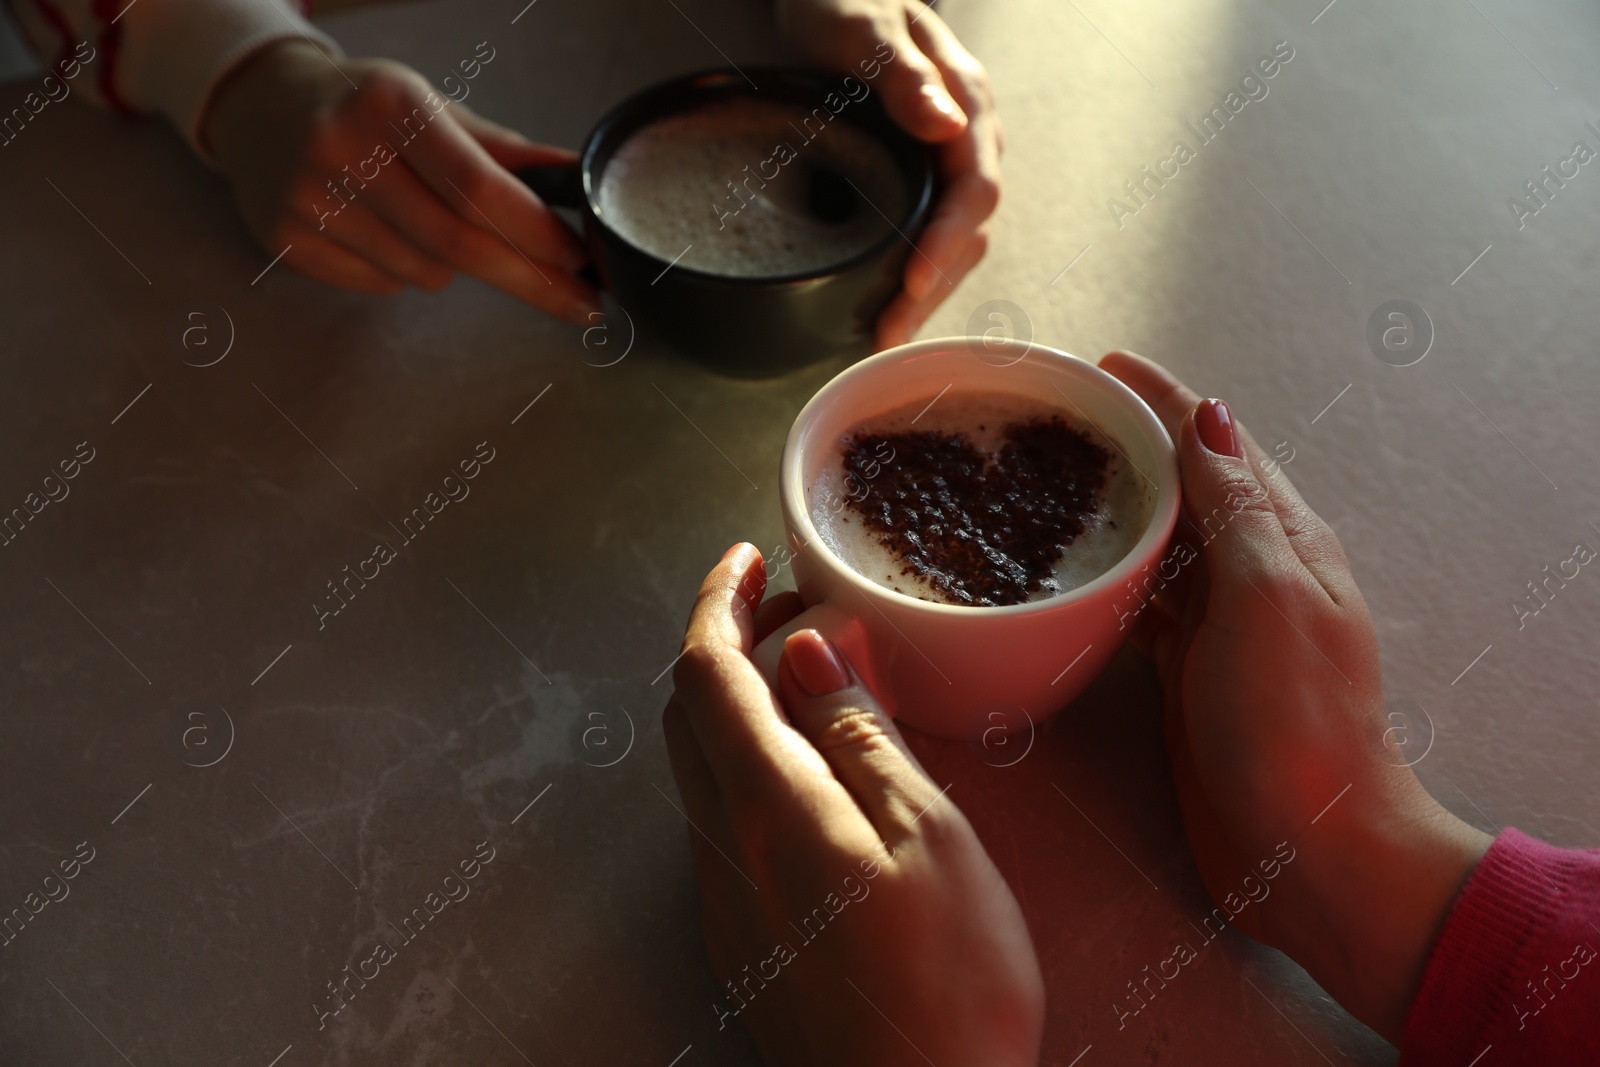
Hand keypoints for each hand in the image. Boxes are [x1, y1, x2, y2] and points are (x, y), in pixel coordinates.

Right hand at [201, 41, 596, 321]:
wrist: (260, 107)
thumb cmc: (366, 106)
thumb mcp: (431, 106)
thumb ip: (503, 150)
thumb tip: (576, 177)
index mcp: (391, 105)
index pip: (477, 188)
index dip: (536, 232)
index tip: (580, 259)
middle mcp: (342, 151)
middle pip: (458, 244)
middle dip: (529, 279)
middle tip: (579, 303)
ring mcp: (308, 201)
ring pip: (424, 273)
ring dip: (455, 265)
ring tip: (431, 223)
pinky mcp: (286, 242)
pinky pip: (381, 285)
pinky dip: (404, 272)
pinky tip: (384, 231)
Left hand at [663, 544, 1042, 1066]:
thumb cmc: (947, 988)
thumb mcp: (930, 838)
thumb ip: (860, 735)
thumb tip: (809, 645)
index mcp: (769, 805)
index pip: (706, 672)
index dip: (720, 602)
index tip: (750, 560)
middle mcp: (725, 847)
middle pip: (686, 714)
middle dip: (723, 643)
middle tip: (787, 609)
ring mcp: (726, 898)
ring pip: (697, 767)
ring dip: (731, 702)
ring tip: (804, 679)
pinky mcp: (743, 937)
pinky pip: (719, 820)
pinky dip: (743, 761)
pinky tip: (807, 774)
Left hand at [776, 0, 1001, 348]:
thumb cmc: (847, 1)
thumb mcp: (865, 30)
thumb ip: (904, 75)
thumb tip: (944, 125)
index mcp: (967, 105)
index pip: (973, 190)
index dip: (946, 243)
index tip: (913, 284)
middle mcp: (966, 141)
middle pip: (967, 231)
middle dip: (933, 289)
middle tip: (888, 334)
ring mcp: (946, 163)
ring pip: (953, 241)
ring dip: (925, 294)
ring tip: (884, 338)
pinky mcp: (920, 178)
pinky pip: (929, 234)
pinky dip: (911, 275)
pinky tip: (884, 306)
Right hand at [1098, 351, 1490, 1041]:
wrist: (1311, 848)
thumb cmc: (1296, 721)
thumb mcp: (1269, 597)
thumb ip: (1236, 509)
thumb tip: (1211, 415)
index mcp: (1284, 539)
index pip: (1218, 443)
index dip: (1163, 399)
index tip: (1104, 363)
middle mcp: (1252, 572)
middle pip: (1184, 485)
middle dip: (1127, 443)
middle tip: (1053, 416)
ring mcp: (1217, 625)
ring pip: (1157, 543)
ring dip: (1111, 505)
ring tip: (1044, 477)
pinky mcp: (1184, 672)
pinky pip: (1139, 604)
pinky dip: (1105, 575)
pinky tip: (1067, 568)